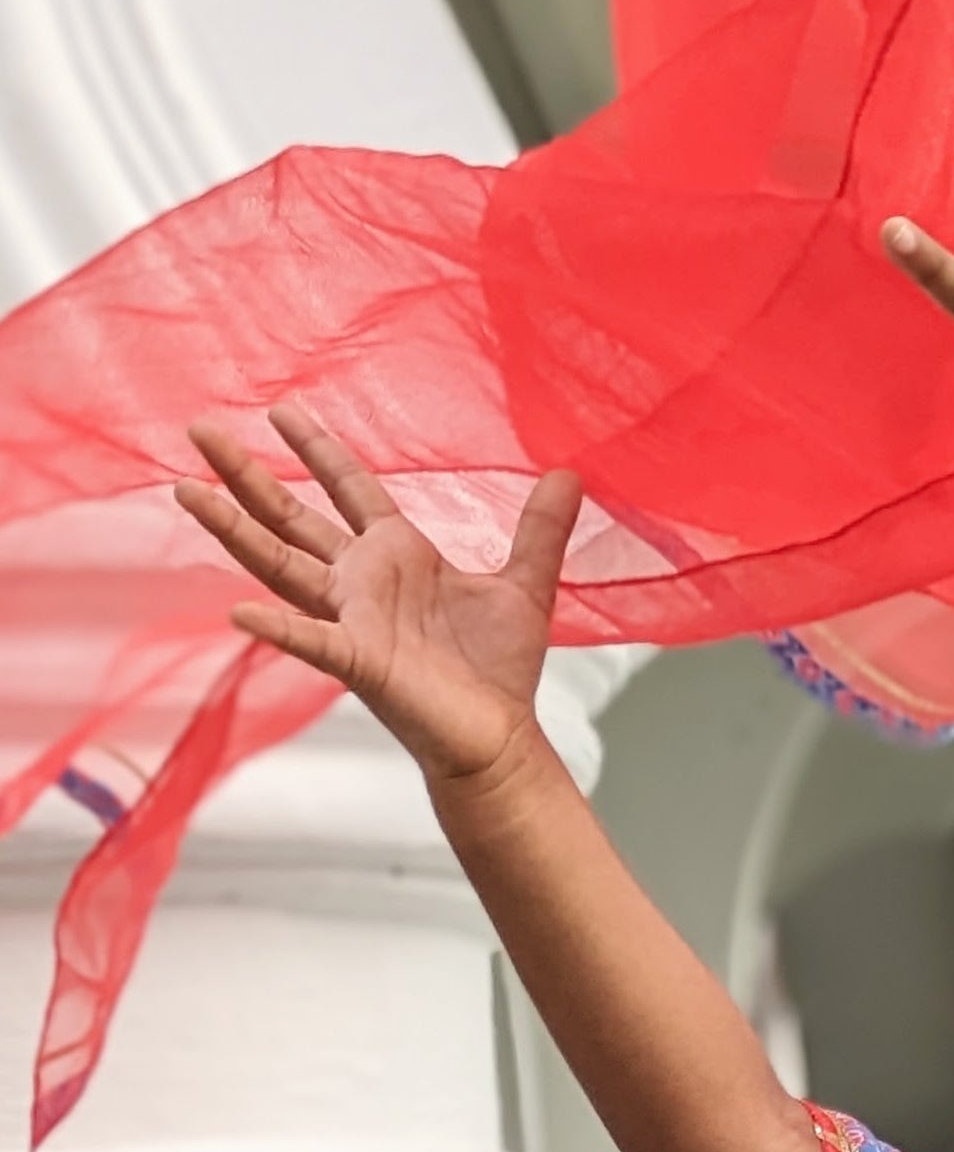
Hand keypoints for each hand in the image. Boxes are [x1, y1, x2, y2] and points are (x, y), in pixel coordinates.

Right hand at [175, 402, 580, 786]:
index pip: (348, 489)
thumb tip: (571, 474)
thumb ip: (539, 530)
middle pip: (291, 518)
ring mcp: (353, 622)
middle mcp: (363, 584)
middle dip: (245, 476)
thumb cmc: (499, 671)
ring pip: (280, 567)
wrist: (500, 740)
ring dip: (232, 532)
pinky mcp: (360, 664)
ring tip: (185, 492)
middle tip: (199, 431)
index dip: (317, 450)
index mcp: (397, 556)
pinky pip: (310, 642)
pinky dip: (277, 629)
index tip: (281, 411)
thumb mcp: (525, 585)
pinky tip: (238, 613)